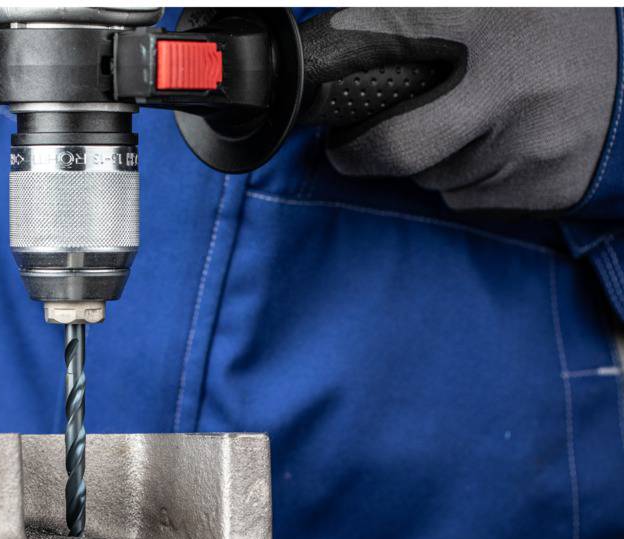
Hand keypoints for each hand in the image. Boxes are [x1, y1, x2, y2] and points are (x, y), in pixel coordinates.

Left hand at [299, 8, 617, 212]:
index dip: (328, 70)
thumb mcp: (486, 1)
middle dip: (366, 149)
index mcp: (485, 15)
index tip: (305, 97)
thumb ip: (408, 14)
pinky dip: (468, 178)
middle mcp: (509, 84)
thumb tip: (336, 30)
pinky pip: (467, 199)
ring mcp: (531, 144)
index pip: (371, 38)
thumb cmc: (552, 22)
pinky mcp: (548, 186)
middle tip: (359, 138)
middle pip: (390, 149)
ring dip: (430, 158)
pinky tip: (500, 143)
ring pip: (430, 178)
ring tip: (468, 120)